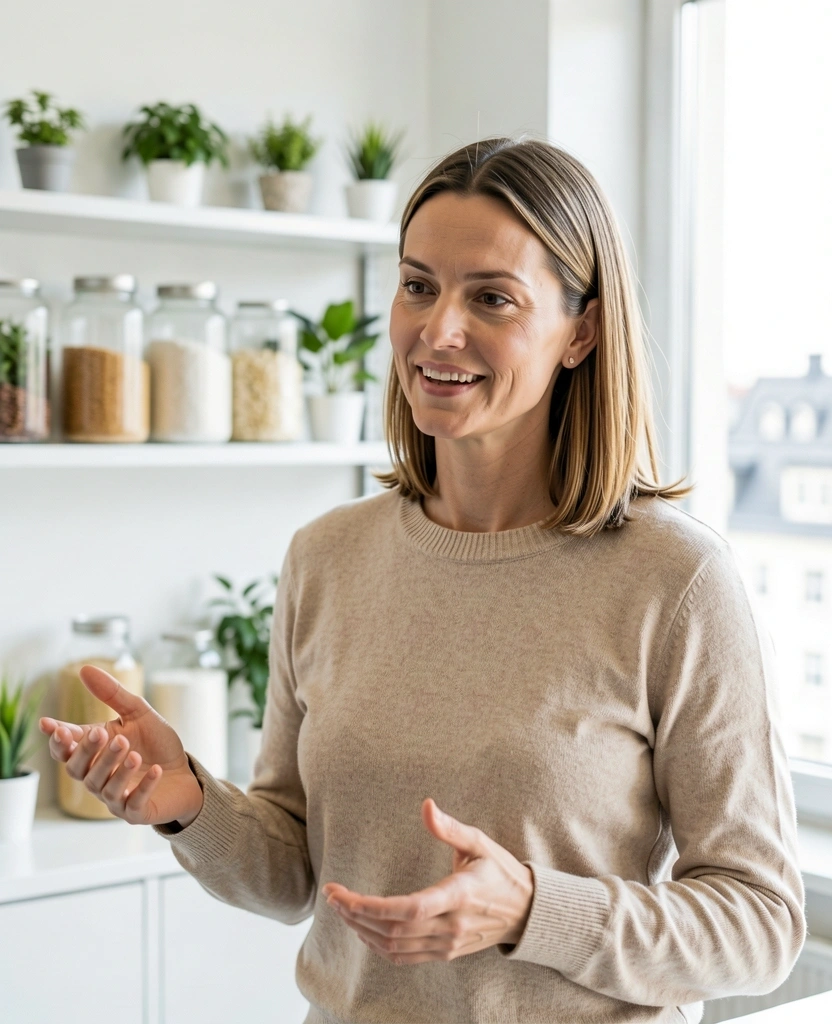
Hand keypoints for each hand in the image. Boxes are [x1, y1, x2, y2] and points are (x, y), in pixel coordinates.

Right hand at [40, 664, 203, 827]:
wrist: (186, 772)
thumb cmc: (157, 743)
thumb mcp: (138, 713)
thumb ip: (112, 694)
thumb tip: (84, 669)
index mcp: (94, 752)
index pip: (66, 749)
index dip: (57, 739)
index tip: (50, 725)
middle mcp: (98, 776)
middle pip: (79, 769)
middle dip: (88, 751)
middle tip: (103, 732)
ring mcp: (116, 796)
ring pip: (103, 786)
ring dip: (114, 767)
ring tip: (130, 748)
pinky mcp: (136, 811)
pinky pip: (134, 802)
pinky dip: (144, 786)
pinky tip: (156, 770)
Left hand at [322, 798, 533, 964]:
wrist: (526, 912)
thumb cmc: (501, 871)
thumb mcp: (481, 842)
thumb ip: (451, 828)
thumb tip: (426, 805)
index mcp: (460, 895)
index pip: (412, 909)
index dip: (373, 907)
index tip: (345, 895)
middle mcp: (452, 926)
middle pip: (394, 930)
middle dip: (357, 915)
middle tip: (332, 895)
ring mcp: (448, 944)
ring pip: (395, 947)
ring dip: (362, 930)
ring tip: (341, 909)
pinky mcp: (445, 953)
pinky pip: (404, 957)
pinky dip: (378, 946)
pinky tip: (363, 929)